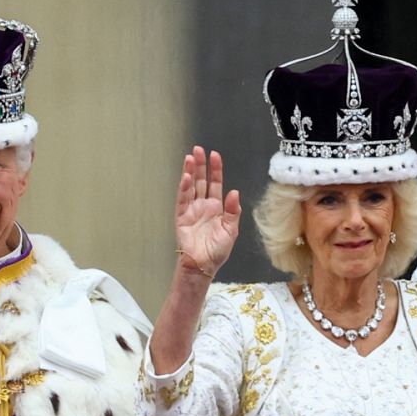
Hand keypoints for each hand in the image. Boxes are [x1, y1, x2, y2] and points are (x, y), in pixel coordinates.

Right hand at [173, 146, 240, 278]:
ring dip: (190, 172)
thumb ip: (233, 212)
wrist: (203, 265)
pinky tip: (186, 177)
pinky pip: (182, 200)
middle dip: (200, 165)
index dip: (215, 170)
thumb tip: (235, 192)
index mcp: (216, 208)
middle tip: (199, 150)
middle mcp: (203, 206)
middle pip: (201, 181)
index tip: (215, 155)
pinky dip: (184, 188)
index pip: (215, 184)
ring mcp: (191, 210)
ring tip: (190, 158)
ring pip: (190, 187)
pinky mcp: (181, 217)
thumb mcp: (231, 231)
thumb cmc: (217, 251)